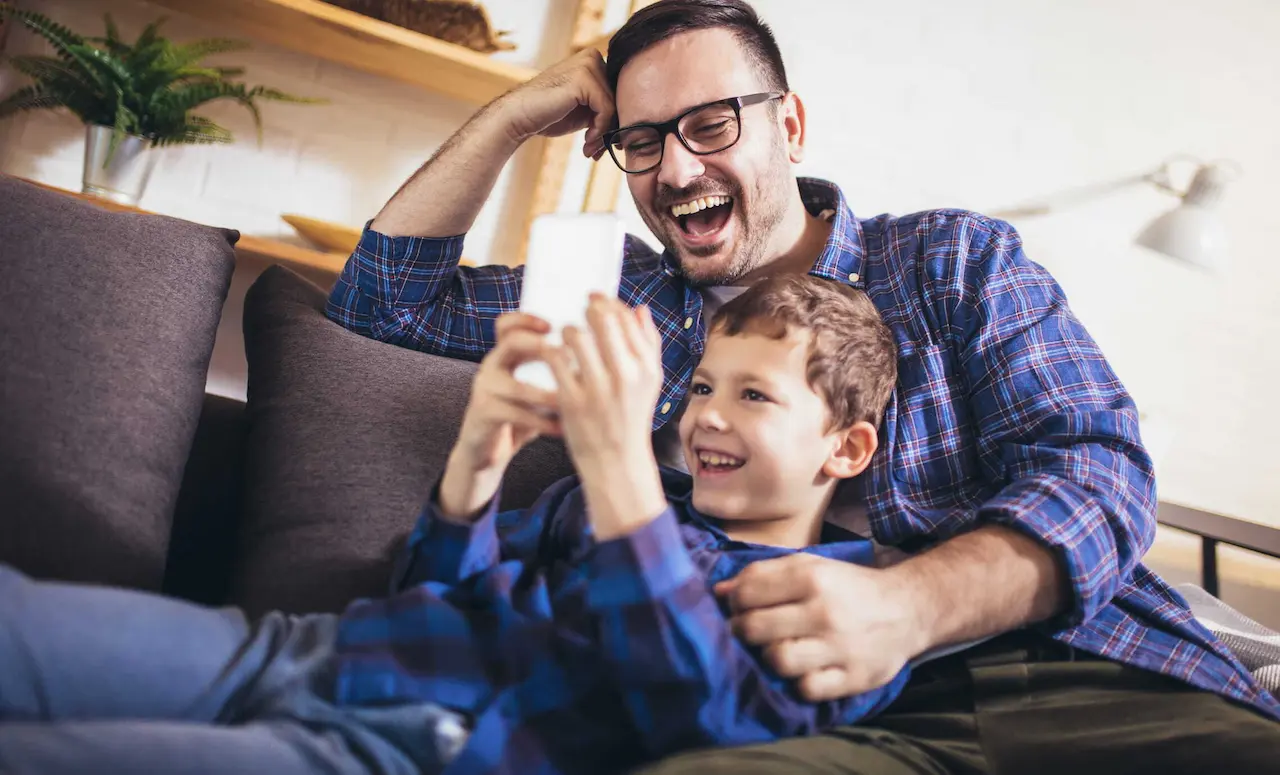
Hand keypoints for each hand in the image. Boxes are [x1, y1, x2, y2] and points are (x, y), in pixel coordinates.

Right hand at [439, 313, 561, 520]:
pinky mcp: (483, 414)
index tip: (553, 325)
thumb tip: (596, 355)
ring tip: (570, 401)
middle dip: (538, 345)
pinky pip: (514, 415)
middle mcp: (492, 366)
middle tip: (564, 355)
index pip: (508, 324)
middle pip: (509, 342)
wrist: (488, 450)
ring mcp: (485, 389)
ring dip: (546, 395)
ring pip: (516, 386)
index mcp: (506, 354)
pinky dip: (541, 422)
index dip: (527, 319)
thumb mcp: (537, 388)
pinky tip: (561, 428)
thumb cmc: (521, 414)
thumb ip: (556, 371)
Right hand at [497, 47, 614, 159]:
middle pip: (620, 98)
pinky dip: (600, 131)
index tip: (604, 143)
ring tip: (590, 150)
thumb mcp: (584, 109)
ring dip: (604, 134)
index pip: (619, 92)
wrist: (519, 116)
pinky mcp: (584, 79)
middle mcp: (593, 57)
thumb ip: (604, 108)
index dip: (615, 120)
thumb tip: (631, 126)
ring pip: (615, 106)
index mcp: (594, 60)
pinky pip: (607, 110)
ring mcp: (588, 65)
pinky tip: (586, 142)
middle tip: (597, 151)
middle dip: (610, 129)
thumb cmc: (549, 114)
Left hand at [546, 294, 666, 538]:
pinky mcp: (572, 400)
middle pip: (601, 320)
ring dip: (566, 331)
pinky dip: (550, 351)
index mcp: (646, 367)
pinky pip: (555, 360)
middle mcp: (625, 375)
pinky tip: (551, 354)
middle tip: (578, 314)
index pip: (625, 317)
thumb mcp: (651, 382)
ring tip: (566, 337)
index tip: (594, 300)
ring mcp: (597, 388)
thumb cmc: (631, 417)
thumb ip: (649, 343)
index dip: (607, 302)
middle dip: (586, 311)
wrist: (616, 461)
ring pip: (574, 335)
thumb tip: (640, 309)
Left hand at [715, 554, 927, 700]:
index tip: (739, 607)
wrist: (907, 610)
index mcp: (811, 576)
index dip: (734, 602)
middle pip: (753, 628)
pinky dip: (799, 682)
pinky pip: (807, 689)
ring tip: (777, 650)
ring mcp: (839, 647)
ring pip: (777, 660)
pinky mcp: (853, 677)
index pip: (747, 592)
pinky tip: (804, 670)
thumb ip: (763, 574)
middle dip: (742, 631)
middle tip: (749, 632)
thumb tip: (718, 592)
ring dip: (769, 658)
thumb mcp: (810, 567)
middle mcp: (824, 611)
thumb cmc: (847, 587)